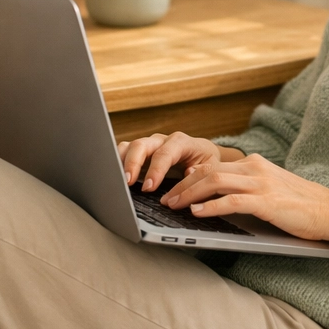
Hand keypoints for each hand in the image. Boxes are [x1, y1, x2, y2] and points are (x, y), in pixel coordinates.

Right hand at [117, 132, 241, 191]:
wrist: (204, 156)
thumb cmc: (207, 162)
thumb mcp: (211, 168)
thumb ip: (201, 171)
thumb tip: (188, 172)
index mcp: (181, 142)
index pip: (165, 153)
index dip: (155, 170)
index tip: (149, 187)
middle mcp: (162, 140)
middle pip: (141, 144)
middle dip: (132, 163)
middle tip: (127, 183)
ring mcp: (150, 145)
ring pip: (129, 146)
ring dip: (121, 162)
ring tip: (117, 181)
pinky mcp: (141, 153)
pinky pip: (124, 153)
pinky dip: (118, 163)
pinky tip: (116, 178)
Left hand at [160, 154, 328, 241]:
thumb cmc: (301, 205)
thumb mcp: (270, 189)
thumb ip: (246, 187)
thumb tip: (216, 196)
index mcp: (254, 163)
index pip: (213, 165)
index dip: (190, 176)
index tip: (174, 187)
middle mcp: (254, 168)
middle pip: (208, 170)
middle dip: (183, 185)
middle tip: (166, 198)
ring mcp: (260, 183)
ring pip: (214, 181)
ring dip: (189, 194)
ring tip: (174, 205)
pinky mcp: (266, 201)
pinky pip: (231, 201)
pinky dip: (209, 207)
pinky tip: (197, 214)